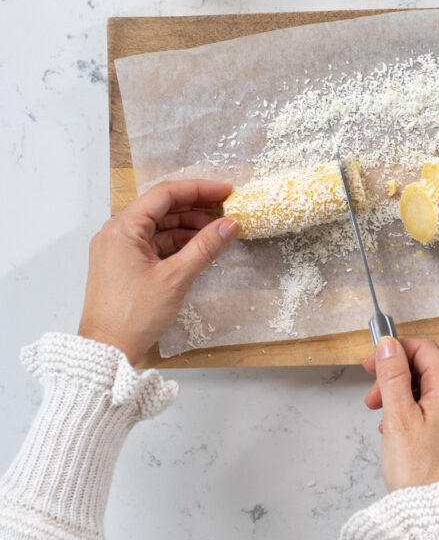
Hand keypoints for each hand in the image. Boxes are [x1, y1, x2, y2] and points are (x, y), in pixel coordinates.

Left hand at [78, 180, 238, 364]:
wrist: (106, 350)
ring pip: (157, 225)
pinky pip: (151, 242)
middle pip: (161, 207)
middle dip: (195, 207)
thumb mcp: (175, 278)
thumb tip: (230, 224)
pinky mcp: (121, 262)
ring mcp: (116, 247)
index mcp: (122, 228)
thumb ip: (205, 246)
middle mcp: (115, 232)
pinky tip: (196, 246)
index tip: (225, 191)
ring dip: (187, 225)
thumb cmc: (132, 317)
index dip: (198, 189)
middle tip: (225, 209)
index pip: (165, 194)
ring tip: (216, 230)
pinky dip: (175, 242)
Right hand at [363, 337, 438, 491]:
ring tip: (382, 420)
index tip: (372, 363)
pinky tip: (397, 434)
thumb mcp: (398, 417)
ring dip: (400, 398)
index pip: (424, 349)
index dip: (395, 350)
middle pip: (425, 371)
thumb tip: (389, 346)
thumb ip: (392, 376)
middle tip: (373, 398)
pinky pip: (433, 414)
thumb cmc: (420, 474)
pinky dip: (411, 415)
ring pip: (427, 393)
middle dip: (394, 378)